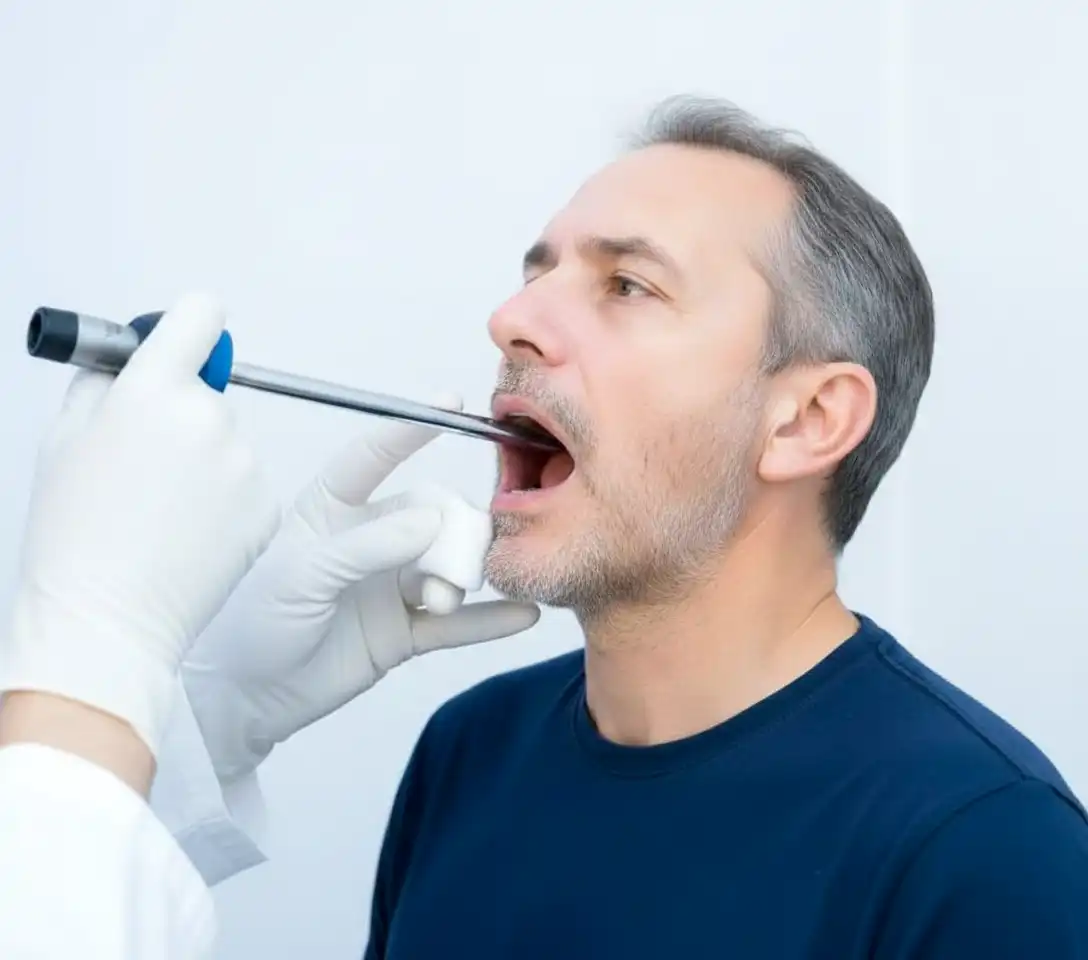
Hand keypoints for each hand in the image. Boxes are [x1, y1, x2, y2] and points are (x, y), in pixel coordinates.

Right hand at [0, 293, 280, 756]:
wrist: (106, 617)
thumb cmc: (76, 536)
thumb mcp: (64, 437)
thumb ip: (104, 381)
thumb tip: (132, 354)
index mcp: (151, 390)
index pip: (200, 315)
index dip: (192, 324)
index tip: (189, 337)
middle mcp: (207, 417)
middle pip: (209, 391)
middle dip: (182, 416)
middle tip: (146, 466)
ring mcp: (244, 462)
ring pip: (228, 443)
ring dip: (206, 462)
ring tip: (164, 510)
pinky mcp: (268, 504)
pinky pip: (247, 484)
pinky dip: (226, 500)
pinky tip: (190, 531)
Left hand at [181, 407, 538, 782]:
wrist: (241, 700)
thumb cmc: (252, 623)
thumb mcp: (303, 574)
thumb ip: (367, 546)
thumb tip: (433, 521)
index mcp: (330, 511)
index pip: (372, 458)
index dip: (408, 430)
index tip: (450, 405)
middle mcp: (367, 541)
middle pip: (430, 517)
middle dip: (451, 532)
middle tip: (450, 562)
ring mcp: (388, 587)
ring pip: (446, 567)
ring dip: (461, 580)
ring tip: (447, 602)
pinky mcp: (402, 633)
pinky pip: (455, 624)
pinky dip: (488, 620)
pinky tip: (523, 614)